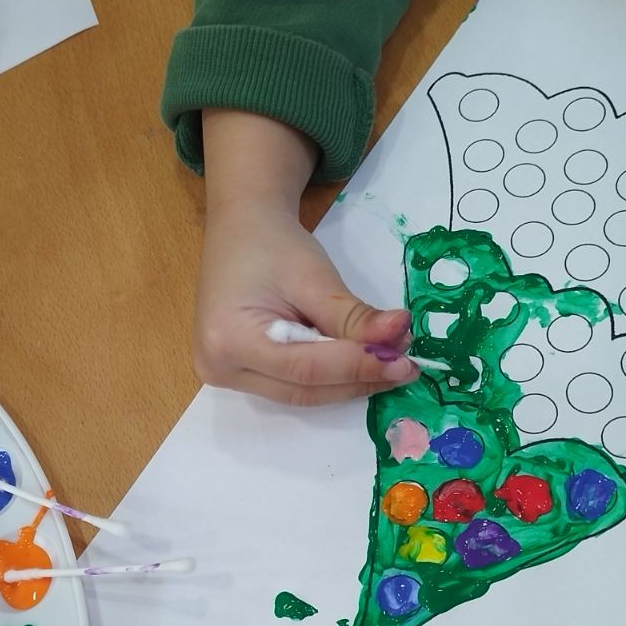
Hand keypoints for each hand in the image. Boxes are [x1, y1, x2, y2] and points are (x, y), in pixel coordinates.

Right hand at [194, 109, 415, 405]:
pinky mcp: (241, 375)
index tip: (403, 361)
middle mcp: (220, 367)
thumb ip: (353, 315)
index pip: (305, 368)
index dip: (358, 366)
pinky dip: (331, 377)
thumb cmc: (271, 245)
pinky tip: (361, 363)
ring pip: (301, 394)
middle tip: (405, 365)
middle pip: (303, 389)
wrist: (242, 231)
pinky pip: (293, 386)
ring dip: (349, 382)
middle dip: (358, 378)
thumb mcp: (314, 275)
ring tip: (389, 362)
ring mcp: (226, 375)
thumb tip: (399, 337)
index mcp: (228, 338)